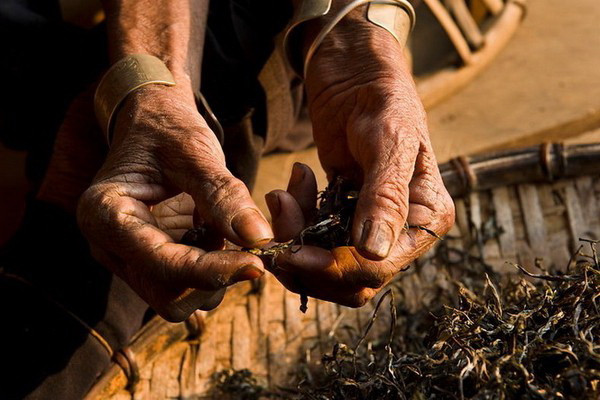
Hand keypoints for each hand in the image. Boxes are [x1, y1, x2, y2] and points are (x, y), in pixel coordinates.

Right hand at [77, 84, 272, 320]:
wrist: (152, 124)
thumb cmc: (168, 130)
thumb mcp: (195, 152)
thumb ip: (224, 195)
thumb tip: (261, 238)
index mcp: (105, 215)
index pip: (163, 266)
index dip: (213, 271)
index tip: (256, 263)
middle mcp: (110, 247)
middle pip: (168, 297)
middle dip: (212, 279)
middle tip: (242, 241)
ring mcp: (129, 259)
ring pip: (180, 299)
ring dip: (214, 274)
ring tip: (216, 225)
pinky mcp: (150, 262)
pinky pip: (187, 285)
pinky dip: (211, 268)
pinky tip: (211, 232)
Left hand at [264, 8, 453, 306]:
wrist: (356, 75)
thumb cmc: (383, 99)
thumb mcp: (389, 142)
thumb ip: (385, 198)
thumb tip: (374, 253)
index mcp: (425, 220)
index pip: (380, 268)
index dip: (335, 268)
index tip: (293, 253)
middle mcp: (400, 232)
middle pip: (349, 279)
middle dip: (307, 258)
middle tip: (282, 212)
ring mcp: (367, 226)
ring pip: (323, 264)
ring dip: (295, 235)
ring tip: (285, 191)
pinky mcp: (339, 216)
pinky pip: (310, 238)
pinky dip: (293, 220)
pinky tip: (294, 182)